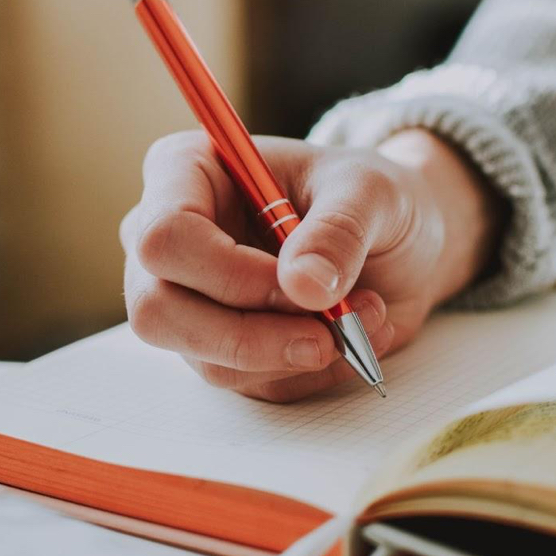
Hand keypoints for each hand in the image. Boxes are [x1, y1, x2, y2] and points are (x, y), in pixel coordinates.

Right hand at [120, 128, 504, 401]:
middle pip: (158, 310)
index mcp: (185, 172)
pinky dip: (307, 370)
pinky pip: (247, 383)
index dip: (228, 273)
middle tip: (328, 333)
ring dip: (293, 353)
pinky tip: (349, 335)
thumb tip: (304, 286)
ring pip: (205, 358)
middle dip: (250, 335)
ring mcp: (186, 300)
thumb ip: (339, 230)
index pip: (164, 236)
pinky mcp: (217, 347)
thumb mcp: (371, 192)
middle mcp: (169, 240)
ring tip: (363, 316)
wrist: (396, 240)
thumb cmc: (368, 197)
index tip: (301, 286)